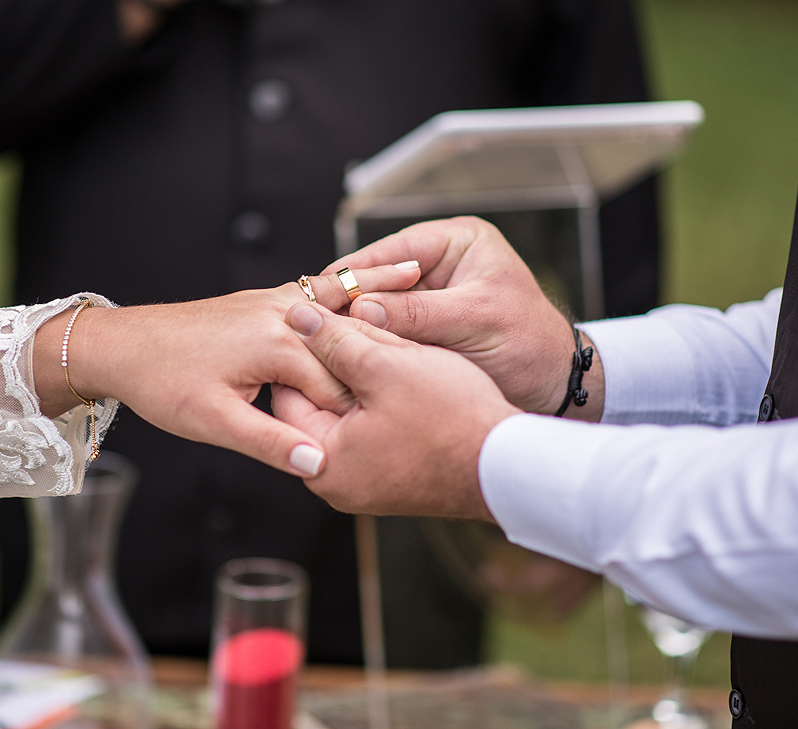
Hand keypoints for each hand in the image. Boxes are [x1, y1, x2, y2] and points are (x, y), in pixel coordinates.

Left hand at [33, 264, 418, 475]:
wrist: (124, 345)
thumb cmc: (164, 384)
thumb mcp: (213, 421)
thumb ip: (270, 442)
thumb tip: (318, 462)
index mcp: (276, 345)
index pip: (344, 375)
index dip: (378, 396)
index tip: (420, 413)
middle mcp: (281, 316)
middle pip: (352, 324)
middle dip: (394, 322)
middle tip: (450, 320)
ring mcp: (273, 304)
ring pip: (336, 297)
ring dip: (374, 287)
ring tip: (421, 270)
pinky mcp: (266, 303)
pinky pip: (318, 292)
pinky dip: (348, 286)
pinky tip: (369, 283)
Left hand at [271, 301, 518, 519]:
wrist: (510, 465)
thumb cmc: (451, 419)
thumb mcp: (386, 367)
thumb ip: (336, 340)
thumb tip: (297, 316)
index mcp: (323, 462)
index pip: (288, 392)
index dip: (301, 348)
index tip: (320, 316)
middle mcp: (337, 481)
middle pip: (317, 402)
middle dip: (334, 360)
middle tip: (353, 322)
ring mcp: (367, 482)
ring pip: (348, 411)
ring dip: (362, 374)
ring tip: (384, 340)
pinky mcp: (394, 475)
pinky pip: (373, 427)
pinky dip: (382, 396)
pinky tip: (402, 366)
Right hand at [324, 217, 602, 419]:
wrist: (553, 386)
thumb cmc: (528, 345)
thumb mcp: (476, 322)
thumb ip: (420, 314)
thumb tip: (362, 311)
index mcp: (455, 242)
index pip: (391, 251)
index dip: (356, 275)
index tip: (321, 297)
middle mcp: (436, 263)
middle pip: (375, 278)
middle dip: (347, 302)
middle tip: (309, 323)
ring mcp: (425, 297)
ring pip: (374, 307)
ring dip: (351, 327)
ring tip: (315, 343)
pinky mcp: (419, 329)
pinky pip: (384, 333)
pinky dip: (365, 346)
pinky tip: (339, 360)